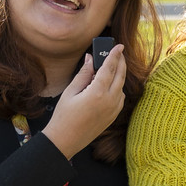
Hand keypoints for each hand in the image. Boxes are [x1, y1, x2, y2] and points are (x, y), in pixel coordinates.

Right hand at [40, 44, 126, 158]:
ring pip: (121, 86)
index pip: (110, 68)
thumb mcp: (71, 91)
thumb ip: (84, 74)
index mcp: (98, 92)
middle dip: (121, 62)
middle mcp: (110, 100)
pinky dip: (117, 87)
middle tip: (119, 52)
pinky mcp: (114, 115)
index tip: (119, 46)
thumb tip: (91, 59)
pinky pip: (120, 97)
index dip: (114, 55)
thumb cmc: (64, 115)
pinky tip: (109, 84)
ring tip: (112, 66)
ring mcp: (114, 109)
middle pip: (120, 76)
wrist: (66, 139)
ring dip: (119, 75)